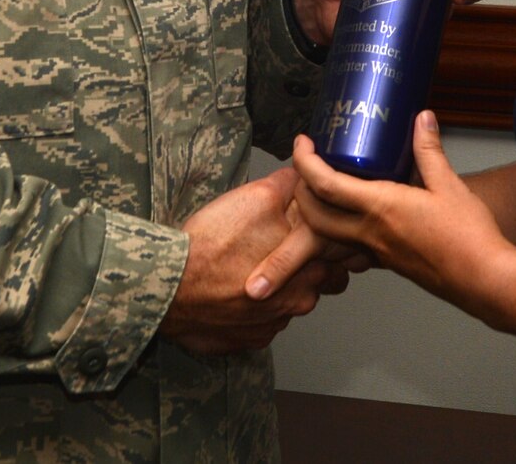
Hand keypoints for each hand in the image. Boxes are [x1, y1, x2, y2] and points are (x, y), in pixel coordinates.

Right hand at [160, 168, 342, 354]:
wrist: (170, 289)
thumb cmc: (213, 244)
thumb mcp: (255, 199)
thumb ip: (288, 189)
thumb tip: (304, 176)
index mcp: (309, 266)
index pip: (345, 256)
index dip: (336, 241)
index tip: (326, 232)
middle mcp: (298, 300)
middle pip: (323, 283)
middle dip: (313, 266)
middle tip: (290, 248)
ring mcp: (275, 324)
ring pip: (292, 303)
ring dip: (283, 289)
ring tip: (255, 268)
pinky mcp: (251, 339)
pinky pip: (264, 322)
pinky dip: (256, 309)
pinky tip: (237, 291)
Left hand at [279, 112, 515, 315]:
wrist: (484, 280)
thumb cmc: (468, 237)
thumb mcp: (449, 184)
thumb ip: (430, 150)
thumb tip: (422, 119)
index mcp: (380, 208)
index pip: (325, 185)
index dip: (305, 161)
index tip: (302, 143)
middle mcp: (370, 233)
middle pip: (313, 215)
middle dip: (299, 190)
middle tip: (305, 166)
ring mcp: (376, 252)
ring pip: (327, 236)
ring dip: (315, 213)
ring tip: (323, 188)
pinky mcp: (387, 263)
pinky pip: (350, 248)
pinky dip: (339, 231)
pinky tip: (355, 216)